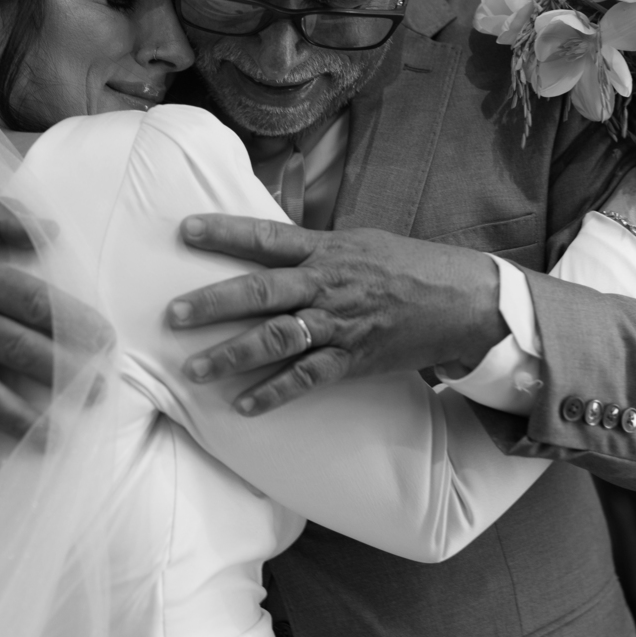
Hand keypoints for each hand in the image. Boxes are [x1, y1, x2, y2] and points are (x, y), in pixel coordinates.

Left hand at [166, 215, 505, 414]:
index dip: (225, 231)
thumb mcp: (358, 241)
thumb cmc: (407, 267)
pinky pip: (307, 378)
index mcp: (326, 250)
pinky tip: (243, 405)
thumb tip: (269, 243)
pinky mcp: (353, 358)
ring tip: (194, 369)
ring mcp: (339, 324)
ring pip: (278, 339)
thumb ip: (312, 247)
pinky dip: (274, 393)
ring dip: (233, 355)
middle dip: (214, 302)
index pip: (267, 236)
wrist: (461, 300)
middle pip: (262, 291)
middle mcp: (326, 284)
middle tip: (174, 314)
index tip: (185, 231)